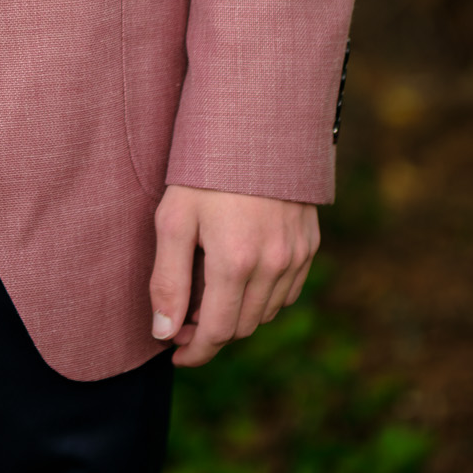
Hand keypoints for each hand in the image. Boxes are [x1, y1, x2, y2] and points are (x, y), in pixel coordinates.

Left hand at [149, 184, 318, 367]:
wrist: (257, 122)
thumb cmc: (206, 167)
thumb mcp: (174, 218)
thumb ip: (168, 281)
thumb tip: (163, 332)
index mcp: (235, 262)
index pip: (217, 333)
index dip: (194, 350)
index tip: (174, 351)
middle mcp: (273, 265)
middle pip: (242, 327)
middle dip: (211, 331)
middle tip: (183, 317)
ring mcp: (297, 255)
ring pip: (266, 311)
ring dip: (237, 313)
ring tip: (208, 292)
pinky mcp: (310, 242)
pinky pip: (288, 290)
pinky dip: (265, 295)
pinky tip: (242, 276)